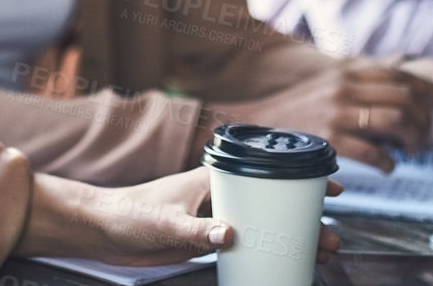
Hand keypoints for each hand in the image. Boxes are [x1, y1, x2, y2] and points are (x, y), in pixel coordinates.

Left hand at [16, 168, 344, 266]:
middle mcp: (219, 194)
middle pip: (271, 201)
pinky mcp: (205, 239)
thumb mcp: (164, 223)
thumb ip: (196, 230)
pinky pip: (245, 243)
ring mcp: (214, 216)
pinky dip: (266, 250)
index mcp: (213, 178)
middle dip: (303, 216)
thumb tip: (230, 236)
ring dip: (289, 235)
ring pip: (263, 223)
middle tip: (330, 236)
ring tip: (318, 252)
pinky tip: (281, 262)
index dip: (299, 177)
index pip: (264, 171)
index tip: (330, 185)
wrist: (102, 231)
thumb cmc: (129, 214)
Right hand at [198, 61, 432, 172]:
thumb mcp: (328, 83)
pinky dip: (388, 162)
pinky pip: (374, 152)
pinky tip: (388, 167)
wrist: (257, 123)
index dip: (426, 90)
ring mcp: (338, 112)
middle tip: (423, 135)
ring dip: (413, 139)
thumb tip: (397, 88)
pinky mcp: (330, 140)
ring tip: (411, 151)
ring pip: (397, 119)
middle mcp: (346, 86)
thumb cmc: (298, 108)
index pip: (400, 74)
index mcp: (348, 70)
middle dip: (424, 117)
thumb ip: (359, 81)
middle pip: (406, 95)